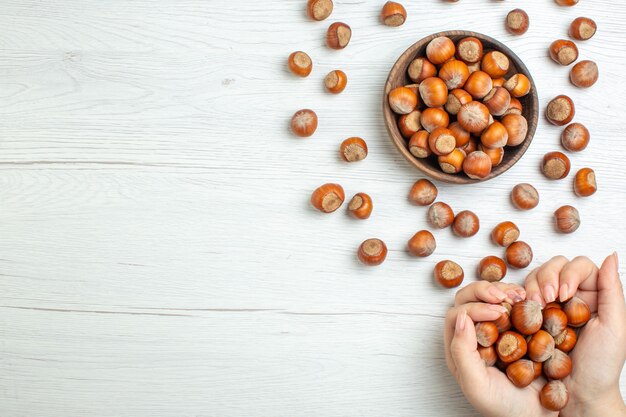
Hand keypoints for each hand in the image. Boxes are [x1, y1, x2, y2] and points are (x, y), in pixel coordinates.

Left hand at [444, 281, 557, 416]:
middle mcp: (474, 334)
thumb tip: (461, 317)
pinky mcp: (516, 326)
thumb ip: (462, 352)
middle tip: (503, 296)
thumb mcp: (476, 385)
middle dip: (484, 291)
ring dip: (502, 289)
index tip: (498, 312)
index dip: (475, 307)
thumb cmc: (503, 406)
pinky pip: (511, 303)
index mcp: (460, 347)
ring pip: (489, 297)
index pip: (457, 315)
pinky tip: (529, 298)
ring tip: (519, 295)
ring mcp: (496, 328)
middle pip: (468, 299)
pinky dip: (519, 295)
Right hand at [523, 253, 625, 416]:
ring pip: (535, 278)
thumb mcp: (615, 328)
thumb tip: (611, 256)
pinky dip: (518, 299)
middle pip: (555, 266)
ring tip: (533, 307)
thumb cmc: (599, 368)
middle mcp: (571, 297)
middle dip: (546, 278)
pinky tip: (521, 310)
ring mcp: (549, 306)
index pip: (580, 266)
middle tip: (545, 300)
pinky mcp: (530, 317)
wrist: (576, 396)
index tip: (563, 293)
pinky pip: (521, 297)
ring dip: (531, 287)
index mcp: (594, 296)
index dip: (568, 273)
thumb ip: (612, 291)